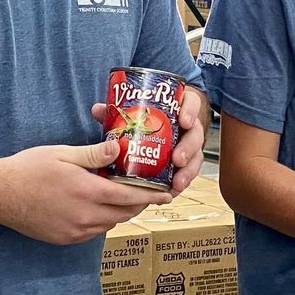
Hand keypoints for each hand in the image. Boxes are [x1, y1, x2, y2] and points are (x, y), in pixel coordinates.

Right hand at [0, 140, 170, 244]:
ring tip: (126, 198)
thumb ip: (93, 154)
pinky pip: (93, 231)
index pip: (129, 198)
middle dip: (139, 204)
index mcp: (87, 192)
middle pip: (123, 213)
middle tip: (149, 193)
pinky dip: (103, 220)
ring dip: (121, 212)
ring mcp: (74, 231)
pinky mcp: (65, 239)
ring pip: (110, 224)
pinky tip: (99, 208)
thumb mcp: (62, 153)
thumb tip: (119, 148)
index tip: (166, 193)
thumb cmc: (28, 169)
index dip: (151, 196)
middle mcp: (84, 216)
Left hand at [91, 86, 210, 196]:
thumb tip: (98, 109)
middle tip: (177, 159)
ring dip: (188, 170)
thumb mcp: (134, 111)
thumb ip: (119, 111)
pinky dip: (181, 183)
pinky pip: (189, 173)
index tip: (183, 121)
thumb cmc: (145, 116)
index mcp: (179, 106)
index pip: (191, 103)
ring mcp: (189, 145)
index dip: (190, 111)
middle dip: (188, 148)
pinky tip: (173, 191)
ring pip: (195, 157)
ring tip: (177, 182)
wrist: (154, 128)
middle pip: (196, 134)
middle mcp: (188, 126)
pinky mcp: (187, 162)